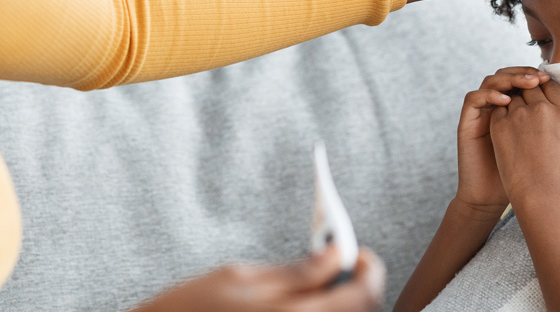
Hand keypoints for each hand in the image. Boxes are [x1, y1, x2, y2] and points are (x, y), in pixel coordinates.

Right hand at [133, 246, 385, 311]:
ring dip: (343, 303)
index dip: (370, 269)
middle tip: (343, 266)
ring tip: (321, 286)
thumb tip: (337, 255)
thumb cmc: (189, 308)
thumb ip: (295, 271)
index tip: (361, 253)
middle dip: (360, 286)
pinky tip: (305, 304)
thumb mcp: (239, 276)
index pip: (362, 295)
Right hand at [455, 67, 550, 214]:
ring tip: (527, 84)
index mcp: (515, 110)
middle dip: (525, 73)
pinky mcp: (468, 122)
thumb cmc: (524, 175)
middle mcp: (497, 107)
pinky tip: (506, 102)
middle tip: (540, 77)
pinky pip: (473, 98)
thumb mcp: (546, 147)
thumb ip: (555, 128)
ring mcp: (482, 113)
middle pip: (508, 75)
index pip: (524, 81)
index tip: (551, 78)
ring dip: (509, 78)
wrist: (495, 196)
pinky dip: (489, 95)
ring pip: (491, 81)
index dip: (537, 76)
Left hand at [489, 80, 559, 203]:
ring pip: (513, 97)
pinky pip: (498, 109)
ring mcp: (519, 115)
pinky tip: (504, 128)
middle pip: (531, 87)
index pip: (552, 85)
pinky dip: (501, 115)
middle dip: (527, 92)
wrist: (538, 192)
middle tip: (524, 103)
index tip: (540, 90)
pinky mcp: (500, 124)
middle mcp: (542, 108)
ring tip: (514, 120)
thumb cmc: (558, 174)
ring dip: (513, 104)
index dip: (545, 85)